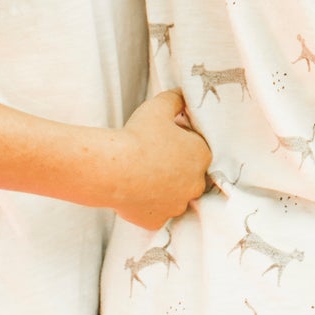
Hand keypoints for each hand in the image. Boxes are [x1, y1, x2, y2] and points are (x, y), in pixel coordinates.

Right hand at [110, 90, 210, 231]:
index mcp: (202, 155)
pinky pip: (156, 213)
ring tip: (141, 176)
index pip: (197, 148)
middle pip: (189, 174)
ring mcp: (177, 205)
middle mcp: (196, 184)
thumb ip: (176, 98)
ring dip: (163, 188)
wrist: (113, 169)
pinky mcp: (158, 221)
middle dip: (176, 168)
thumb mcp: (159, 106)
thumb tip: (182, 94)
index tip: (163, 140)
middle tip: (152, 158)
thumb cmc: (138, 135)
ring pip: (174, 196)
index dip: (181, 142)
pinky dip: (148, 206)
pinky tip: (136, 193)